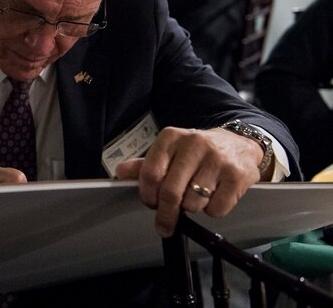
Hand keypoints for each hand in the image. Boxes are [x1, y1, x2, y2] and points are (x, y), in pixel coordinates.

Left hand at [115, 126, 264, 237]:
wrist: (239, 145)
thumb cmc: (197, 152)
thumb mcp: (169, 152)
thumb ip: (145, 165)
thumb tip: (121, 173)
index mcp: (171, 138)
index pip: (150, 173)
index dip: (147, 195)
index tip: (150, 204)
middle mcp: (194, 144)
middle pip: (170, 192)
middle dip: (166, 213)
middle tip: (165, 223)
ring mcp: (217, 159)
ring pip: (193, 203)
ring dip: (191, 208)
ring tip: (195, 196)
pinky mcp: (237, 175)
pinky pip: (216, 209)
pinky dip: (212, 210)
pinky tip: (214, 197)